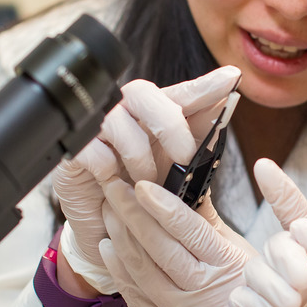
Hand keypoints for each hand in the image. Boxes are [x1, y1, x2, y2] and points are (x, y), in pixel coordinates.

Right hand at [53, 66, 240, 292]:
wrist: (109, 229)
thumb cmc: (147, 195)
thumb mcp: (181, 175)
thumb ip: (200, 143)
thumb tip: (228, 109)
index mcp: (156, 115)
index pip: (183, 92)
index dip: (206, 85)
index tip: (232, 77)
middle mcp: (126, 114)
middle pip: (144, 93)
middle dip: (169, 125)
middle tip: (184, 157)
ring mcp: (97, 130)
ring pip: (118, 121)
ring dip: (140, 157)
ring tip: (147, 183)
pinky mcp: (74, 152)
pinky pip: (92, 148)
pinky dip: (109, 168)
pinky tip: (114, 182)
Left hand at [98, 159, 306, 306]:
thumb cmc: (244, 291)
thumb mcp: (240, 253)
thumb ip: (211, 222)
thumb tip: (192, 182)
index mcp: (226, 266)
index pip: (191, 232)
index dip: (164, 208)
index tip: (142, 186)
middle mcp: (201, 292)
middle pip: (160, 249)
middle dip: (133, 214)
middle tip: (114, 188)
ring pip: (141, 270)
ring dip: (120, 237)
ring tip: (108, 210)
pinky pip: (134, 295)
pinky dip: (118, 268)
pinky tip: (108, 246)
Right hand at [230, 162, 306, 306]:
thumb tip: (300, 226)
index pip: (298, 223)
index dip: (283, 194)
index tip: (264, 167)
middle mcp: (294, 282)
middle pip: (273, 245)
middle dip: (287, 258)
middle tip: (305, 286)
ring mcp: (270, 306)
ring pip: (253, 270)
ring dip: (273, 284)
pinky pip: (239, 300)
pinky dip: (254, 303)